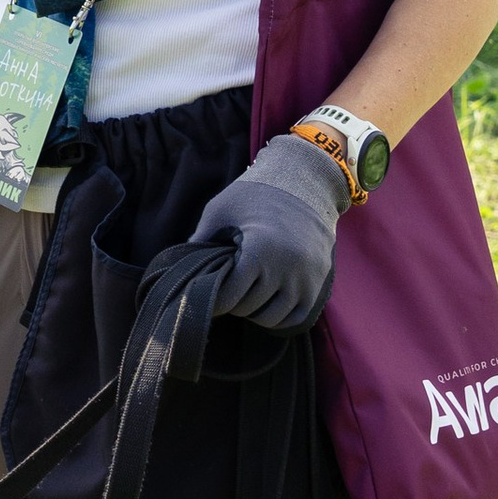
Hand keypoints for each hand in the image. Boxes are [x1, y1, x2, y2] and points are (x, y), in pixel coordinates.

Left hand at [187, 131, 347, 329]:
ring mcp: (306, 278)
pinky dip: (279, 317)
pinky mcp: (318, 281)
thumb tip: (178, 266)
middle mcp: (286, 269)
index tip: (206, 294)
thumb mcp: (221, 210)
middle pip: (249, 309)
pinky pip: (297, 317)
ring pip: (272, 318)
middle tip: (225, 292)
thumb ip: (201, 239)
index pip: (229, 298)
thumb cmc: (256, 192)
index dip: (213, 300)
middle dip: (233, 303)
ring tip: (244, 296)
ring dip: (254, 312)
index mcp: (259, 251)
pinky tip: (265, 304)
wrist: (306, 181)